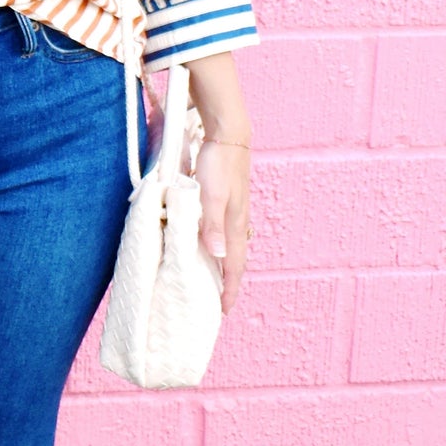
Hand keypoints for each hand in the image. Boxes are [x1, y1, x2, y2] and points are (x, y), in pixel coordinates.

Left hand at [196, 138, 249, 313]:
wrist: (228, 135)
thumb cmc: (219, 165)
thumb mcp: (212, 197)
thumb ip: (212, 225)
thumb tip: (217, 256)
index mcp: (234, 225)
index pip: (233, 265)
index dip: (229, 289)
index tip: (223, 310)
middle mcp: (236, 222)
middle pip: (234, 260)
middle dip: (228, 283)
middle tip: (218, 302)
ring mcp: (233, 211)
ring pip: (229, 246)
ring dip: (222, 266)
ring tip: (212, 280)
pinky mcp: (227, 201)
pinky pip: (223, 233)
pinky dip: (217, 246)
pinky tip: (208, 246)